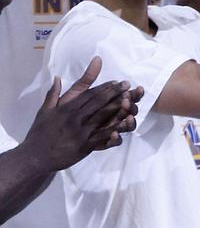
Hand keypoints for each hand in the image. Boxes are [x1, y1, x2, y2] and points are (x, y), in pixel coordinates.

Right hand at [24, 58, 143, 170]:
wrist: (33, 157)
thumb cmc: (40, 133)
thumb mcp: (44, 110)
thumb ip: (53, 93)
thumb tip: (57, 76)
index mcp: (68, 108)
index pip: (90, 94)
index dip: (105, 87)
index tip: (117, 81)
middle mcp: (75, 118)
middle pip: (98, 102)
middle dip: (115, 93)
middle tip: (127, 85)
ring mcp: (80, 132)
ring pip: (102, 117)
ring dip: (118, 108)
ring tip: (131, 101)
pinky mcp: (83, 146)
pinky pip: (101, 137)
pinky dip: (114, 131)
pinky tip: (124, 125)